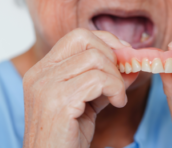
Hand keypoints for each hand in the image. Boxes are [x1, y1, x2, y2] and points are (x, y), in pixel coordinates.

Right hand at [22, 29, 136, 147]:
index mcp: (44, 70)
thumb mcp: (89, 100)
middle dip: (112, 55)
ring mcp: (46, 86)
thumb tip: (131, 60)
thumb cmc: (68, 135)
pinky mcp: (58, 101)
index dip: (106, 41)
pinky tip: (117, 104)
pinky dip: (115, 89)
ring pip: (95, 58)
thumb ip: (106, 79)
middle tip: (120, 77)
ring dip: (116, 77)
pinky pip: (98, 80)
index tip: (124, 54)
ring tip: (118, 96)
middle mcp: (40, 73)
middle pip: (85, 39)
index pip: (78, 36)